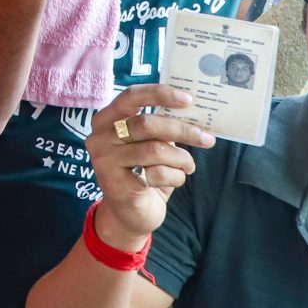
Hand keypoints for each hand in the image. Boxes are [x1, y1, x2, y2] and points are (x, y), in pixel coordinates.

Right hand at [86, 83, 212, 244]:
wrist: (129, 214)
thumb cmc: (143, 172)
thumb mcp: (149, 144)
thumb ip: (160, 127)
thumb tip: (192, 110)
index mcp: (106, 120)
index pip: (130, 97)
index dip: (159, 94)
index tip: (188, 99)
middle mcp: (100, 138)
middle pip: (146, 124)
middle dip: (182, 130)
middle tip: (207, 138)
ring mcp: (105, 161)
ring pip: (155, 150)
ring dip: (182, 159)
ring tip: (189, 166)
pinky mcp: (116, 184)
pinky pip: (157, 173)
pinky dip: (176, 176)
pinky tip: (175, 180)